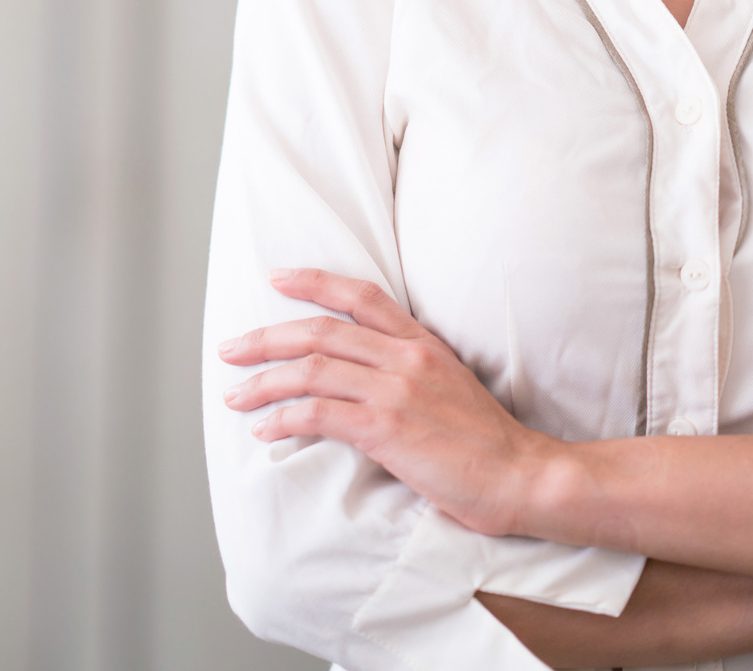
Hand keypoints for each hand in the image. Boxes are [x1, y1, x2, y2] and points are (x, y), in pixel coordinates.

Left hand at [217, 267, 547, 535]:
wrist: (521, 475)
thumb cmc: (485, 442)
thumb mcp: (451, 386)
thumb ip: (410, 371)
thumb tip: (362, 375)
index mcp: (422, 343)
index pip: (361, 296)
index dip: (314, 282)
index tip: (276, 277)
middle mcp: (406, 358)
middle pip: (320, 331)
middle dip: (266, 338)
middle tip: (230, 350)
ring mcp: (396, 390)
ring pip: (311, 370)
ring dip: (264, 382)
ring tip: (235, 396)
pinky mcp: (387, 428)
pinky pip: (319, 415)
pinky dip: (284, 419)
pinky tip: (265, 429)